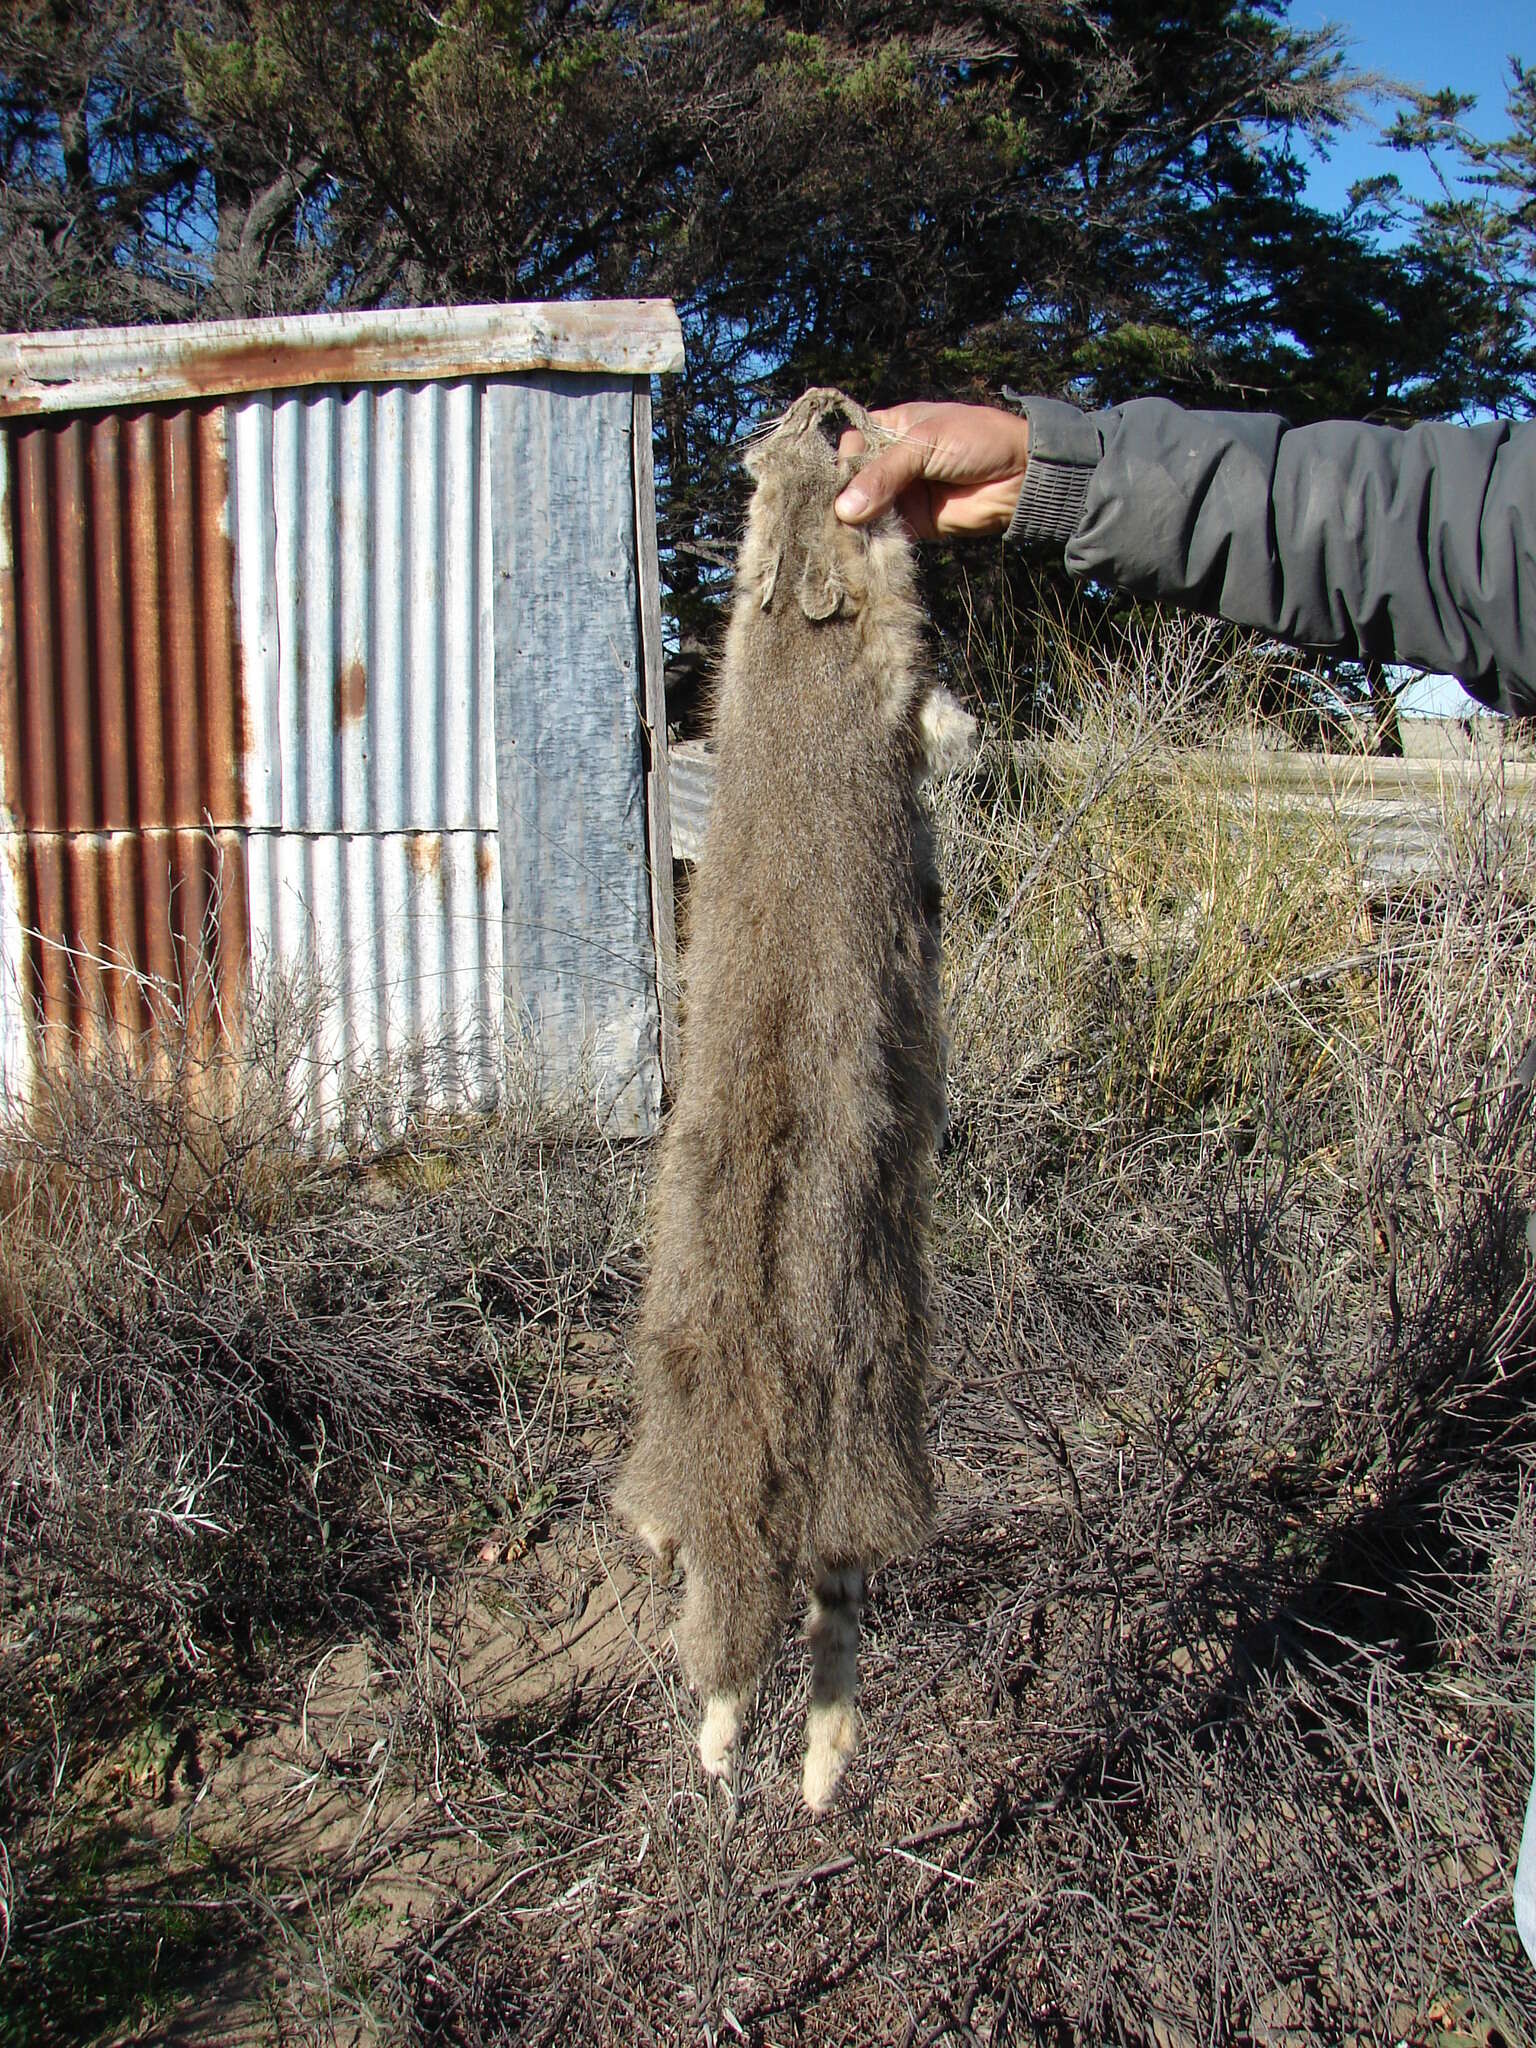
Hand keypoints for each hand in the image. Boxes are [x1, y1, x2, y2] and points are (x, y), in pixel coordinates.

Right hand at [834, 402, 1030, 538]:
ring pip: (865, 509)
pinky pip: (885, 532)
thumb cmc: (977, 442)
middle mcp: (892, 460)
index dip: (843, 461)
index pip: (852, 443)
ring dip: (855, 523)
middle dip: (843, 496)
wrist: (1021, 477)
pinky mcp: (914, 522)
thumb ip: (885, 474)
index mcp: (893, 427)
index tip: (837, 480)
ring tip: (839, 535)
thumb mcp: (926, 445)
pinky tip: (857, 547)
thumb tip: (844, 510)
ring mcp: (902, 493)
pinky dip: (873, 540)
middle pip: (854, 479)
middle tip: (832, 514)